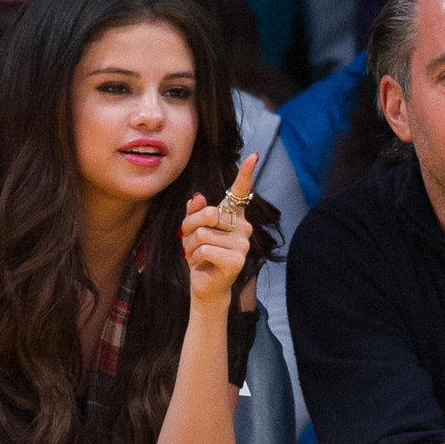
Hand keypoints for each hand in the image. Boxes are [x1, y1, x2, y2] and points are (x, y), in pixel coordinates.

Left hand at [180, 151, 256, 309]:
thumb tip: (198, 197)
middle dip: (190, 227)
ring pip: (203, 233)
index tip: (254, 155)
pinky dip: (196, 258)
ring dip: (190, 246)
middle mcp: (243, 227)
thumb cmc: (200, 256)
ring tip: (197, 257)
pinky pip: (205, 248)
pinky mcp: (237, 260)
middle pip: (209, 214)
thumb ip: (194, 213)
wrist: (205, 287)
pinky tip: (202, 265)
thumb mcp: (192, 231)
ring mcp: (243, 244)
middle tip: (190, 242)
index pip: (240, 192)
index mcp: (234, 217)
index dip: (246, 173)